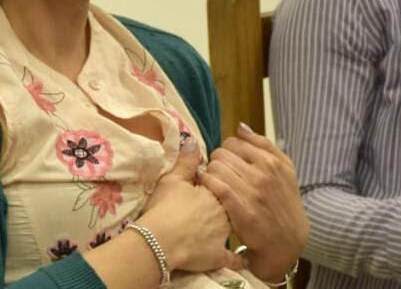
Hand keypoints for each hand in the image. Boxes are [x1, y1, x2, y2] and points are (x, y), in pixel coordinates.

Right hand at [139, 139, 243, 272]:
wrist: (159, 241)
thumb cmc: (163, 209)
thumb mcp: (171, 180)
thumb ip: (185, 162)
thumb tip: (192, 141)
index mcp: (216, 190)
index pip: (225, 181)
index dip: (220, 181)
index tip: (212, 183)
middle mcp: (224, 211)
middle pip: (233, 202)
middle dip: (230, 199)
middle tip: (215, 202)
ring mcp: (223, 235)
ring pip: (234, 227)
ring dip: (234, 224)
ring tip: (223, 222)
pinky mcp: (219, 256)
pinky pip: (234, 259)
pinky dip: (237, 259)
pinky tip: (241, 258)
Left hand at [199, 123, 308, 282]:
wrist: (287, 240)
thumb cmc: (284, 202)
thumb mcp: (285, 170)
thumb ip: (263, 145)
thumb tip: (240, 127)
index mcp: (271, 161)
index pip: (233, 142)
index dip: (227, 151)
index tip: (229, 162)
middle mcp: (262, 173)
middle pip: (221, 153)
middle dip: (217, 162)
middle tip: (221, 174)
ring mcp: (252, 191)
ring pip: (215, 168)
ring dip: (211, 174)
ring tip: (216, 183)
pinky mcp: (241, 209)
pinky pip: (215, 186)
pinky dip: (208, 184)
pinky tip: (210, 190)